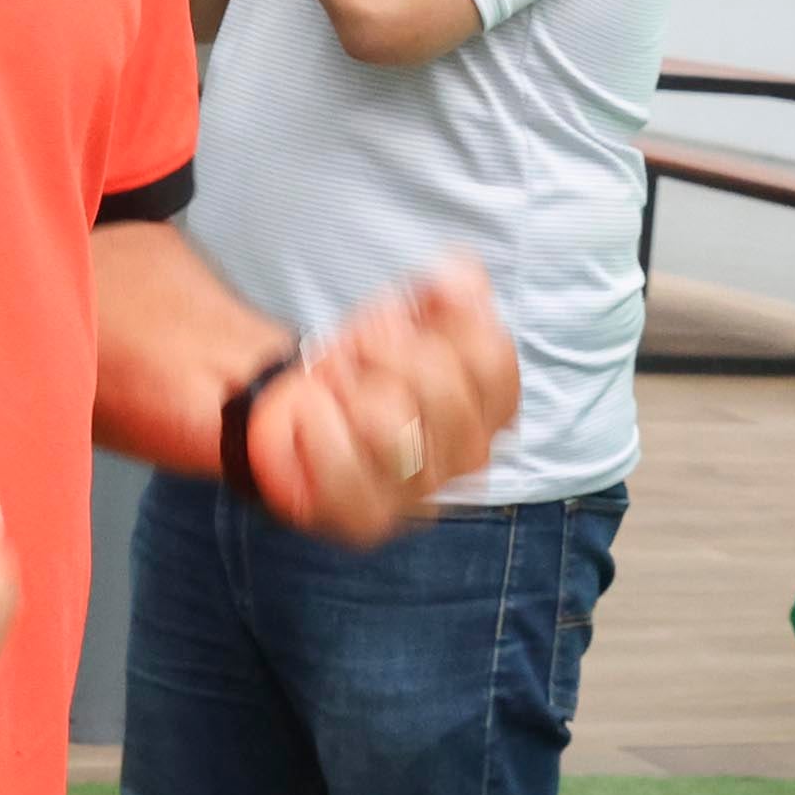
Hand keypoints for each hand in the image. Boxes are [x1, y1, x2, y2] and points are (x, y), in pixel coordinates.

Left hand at [241, 256, 518, 546]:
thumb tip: (462, 272)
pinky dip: (316, 428)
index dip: (445, 320)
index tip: (408, 308)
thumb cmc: (364, 367)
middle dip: (385, 349)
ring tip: (333, 384)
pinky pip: (342, 469)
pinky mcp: (366, 521)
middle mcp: (468, 459)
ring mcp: (419, 496)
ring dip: (348, 387)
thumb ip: (449, 292)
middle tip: (357, 346)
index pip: (494, 361)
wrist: (300, 410)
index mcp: (492, 409)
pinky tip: (312, 413)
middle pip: (442, 387)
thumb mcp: (410, 315)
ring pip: (391, 425)